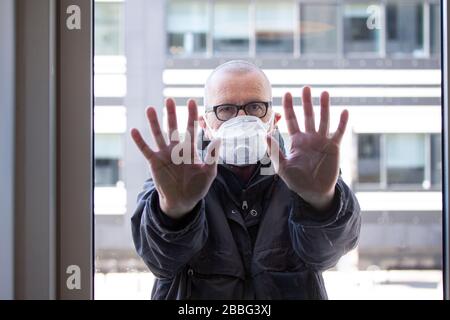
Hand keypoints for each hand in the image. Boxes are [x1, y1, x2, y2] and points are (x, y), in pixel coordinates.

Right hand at [131, 99, 220, 219]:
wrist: (182, 202)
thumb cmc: (197, 187)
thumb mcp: (208, 173)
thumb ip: (212, 156)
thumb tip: (219, 139)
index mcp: (190, 150)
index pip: (191, 130)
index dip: (192, 116)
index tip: (192, 102)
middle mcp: (176, 149)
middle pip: (173, 128)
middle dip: (172, 114)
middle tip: (170, 99)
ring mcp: (164, 155)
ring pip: (158, 135)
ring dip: (154, 123)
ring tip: (151, 109)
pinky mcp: (154, 163)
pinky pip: (146, 150)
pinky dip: (140, 141)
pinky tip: (134, 131)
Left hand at [268, 87, 348, 211]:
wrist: (314, 192)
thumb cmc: (297, 181)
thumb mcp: (282, 167)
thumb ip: (274, 151)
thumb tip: (265, 135)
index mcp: (297, 141)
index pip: (292, 120)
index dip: (289, 107)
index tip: (287, 93)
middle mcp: (310, 138)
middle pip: (308, 116)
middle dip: (307, 102)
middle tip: (306, 88)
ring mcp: (322, 141)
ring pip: (323, 120)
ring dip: (324, 107)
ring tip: (324, 93)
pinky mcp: (334, 147)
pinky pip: (338, 133)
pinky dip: (342, 123)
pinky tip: (344, 111)